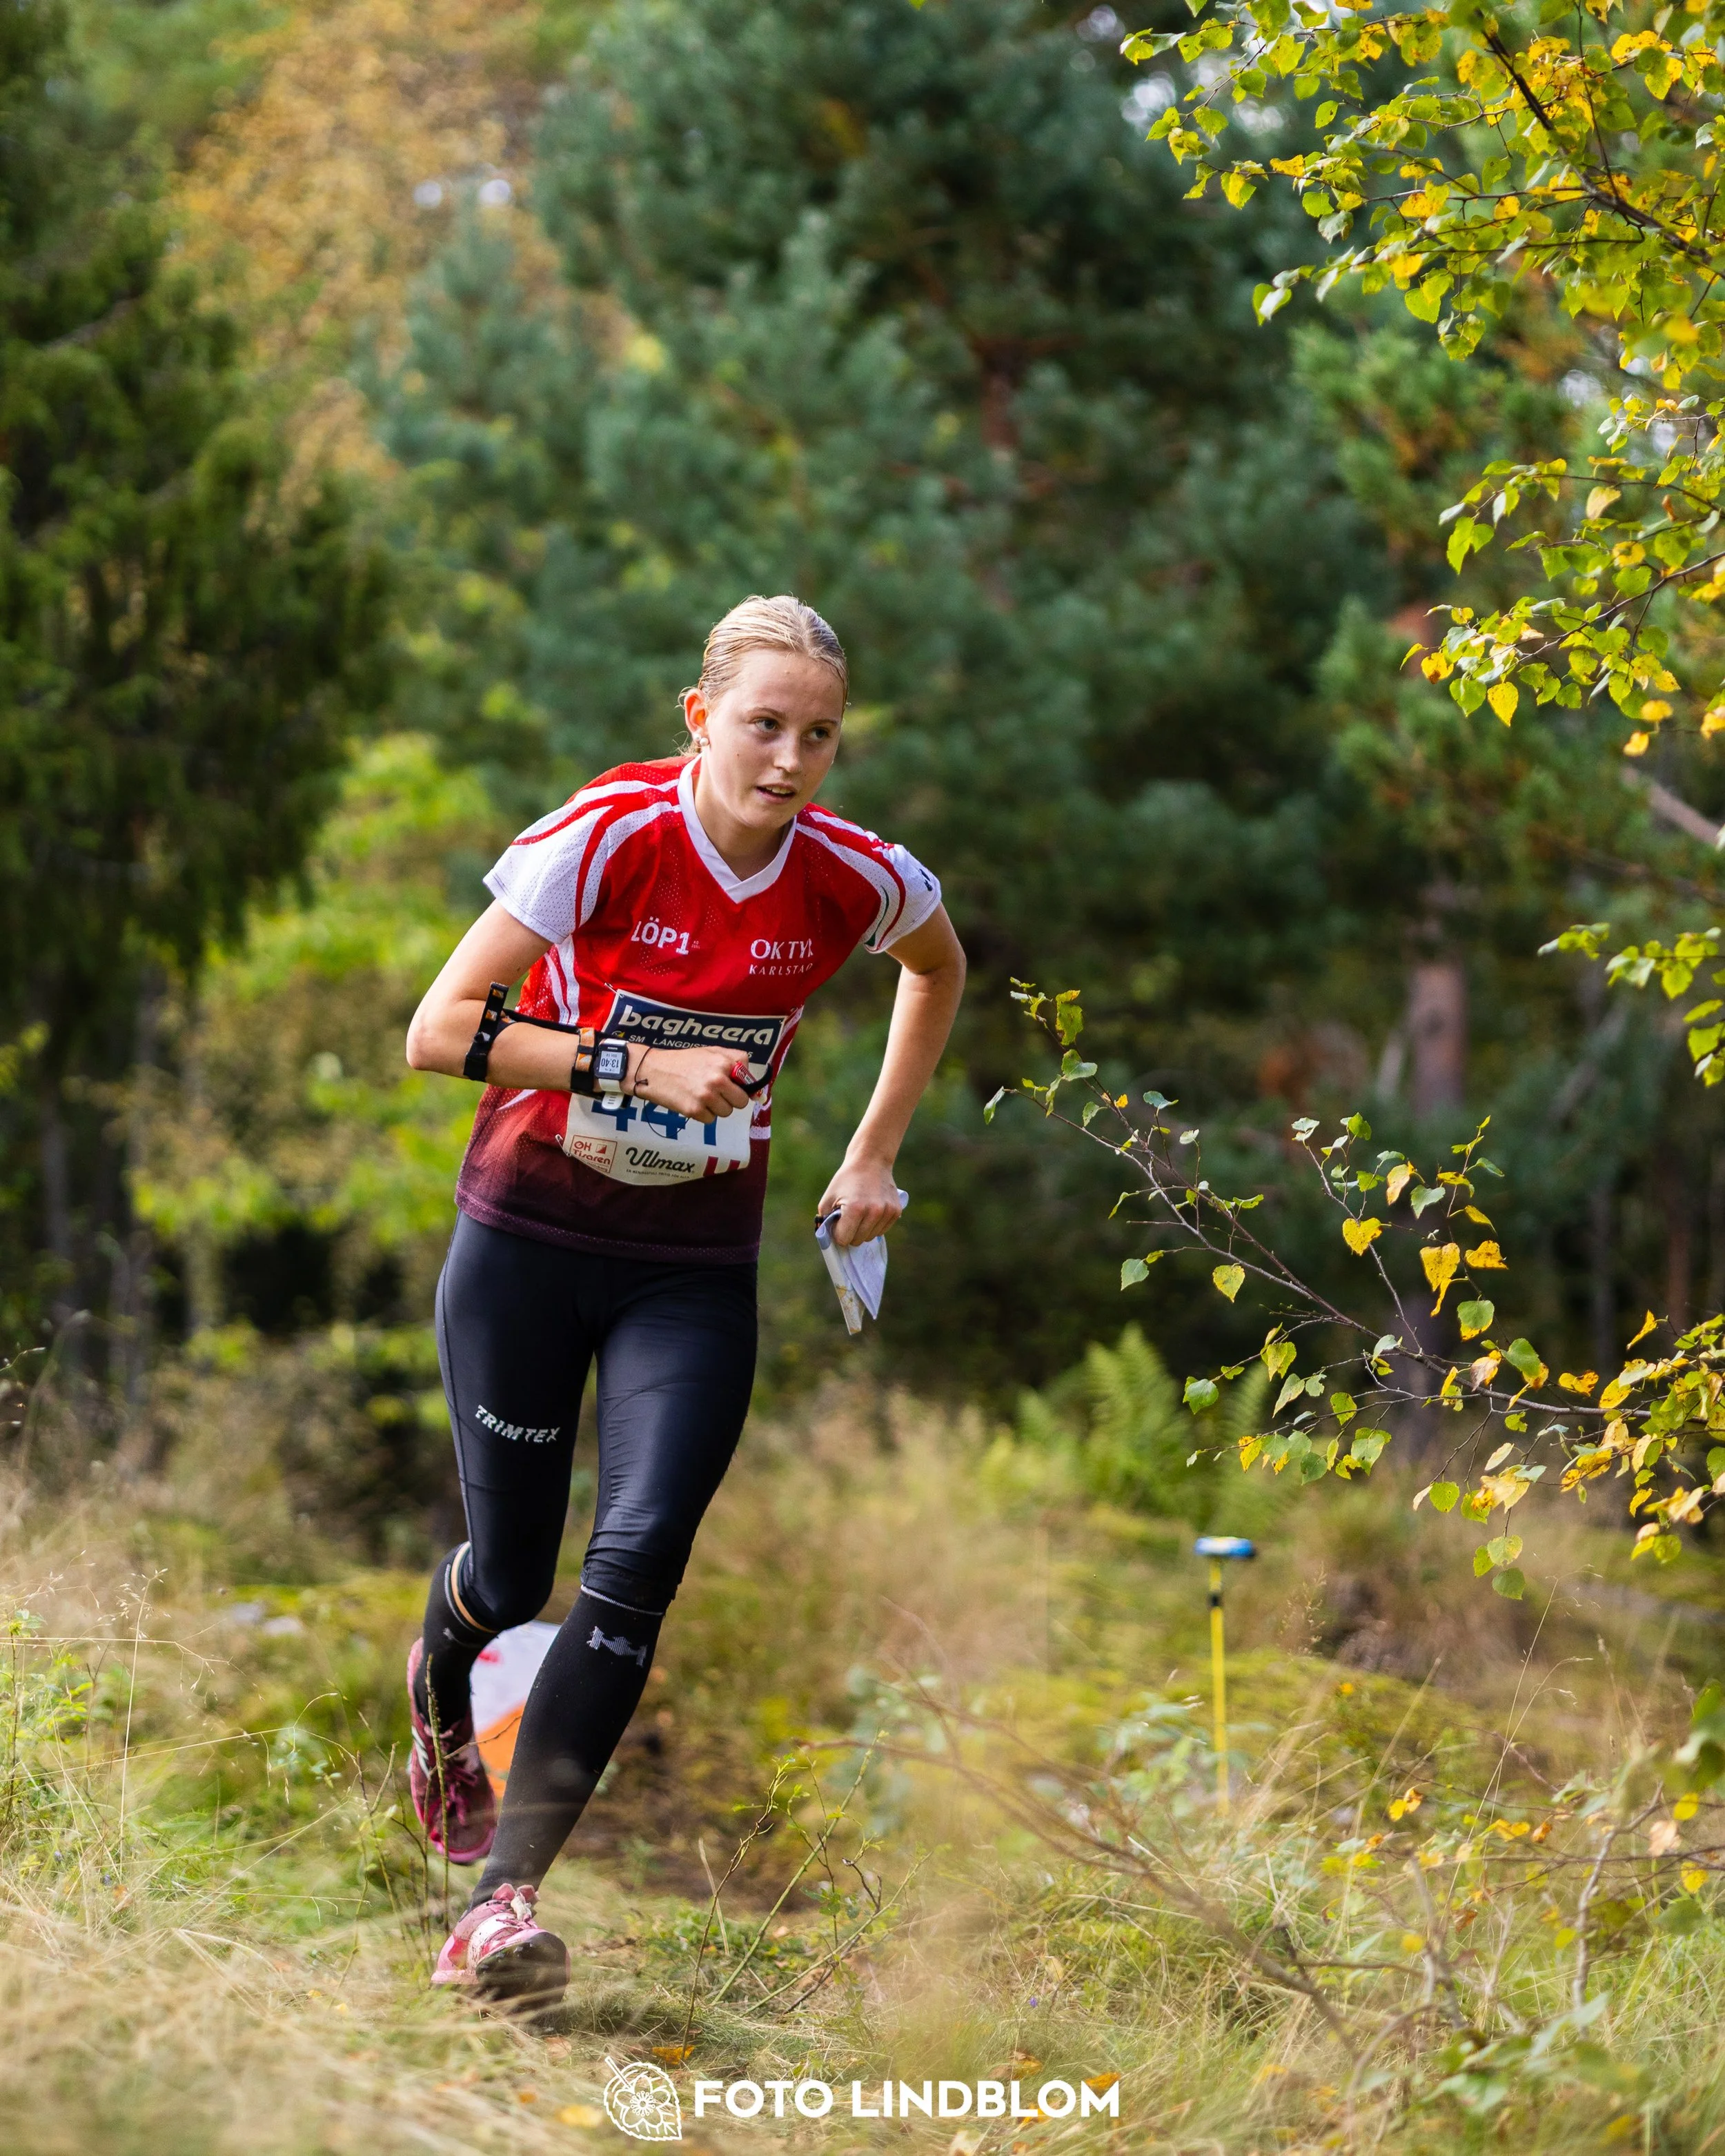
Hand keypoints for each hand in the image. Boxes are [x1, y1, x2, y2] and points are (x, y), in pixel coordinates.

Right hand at [631, 1045, 752, 1120]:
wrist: (653, 1070)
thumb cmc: (684, 1061)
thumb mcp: (711, 1052)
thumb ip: (735, 1063)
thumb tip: (756, 1089)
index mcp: (724, 1062)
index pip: (748, 1082)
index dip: (740, 1085)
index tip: (731, 1085)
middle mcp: (717, 1079)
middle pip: (741, 1102)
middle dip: (731, 1099)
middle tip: (716, 1092)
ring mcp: (706, 1096)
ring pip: (726, 1112)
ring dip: (716, 1107)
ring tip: (701, 1095)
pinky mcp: (695, 1111)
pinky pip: (711, 1120)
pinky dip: (703, 1114)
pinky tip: (692, 1101)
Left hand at [816, 1157, 903, 1246]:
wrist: (871, 1160)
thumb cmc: (847, 1179)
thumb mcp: (828, 1197)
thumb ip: (825, 1220)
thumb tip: (828, 1240)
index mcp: (855, 1209)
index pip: (844, 1239)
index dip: (838, 1233)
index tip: (837, 1223)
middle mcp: (873, 1212)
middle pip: (858, 1241)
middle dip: (850, 1233)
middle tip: (848, 1218)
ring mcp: (887, 1212)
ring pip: (870, 1237)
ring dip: (863, 1230)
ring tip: (860, 1212)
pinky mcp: (896, 1211)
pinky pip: (882, 1230)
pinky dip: (874, 1225)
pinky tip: (871, 1211)